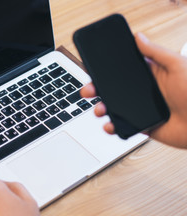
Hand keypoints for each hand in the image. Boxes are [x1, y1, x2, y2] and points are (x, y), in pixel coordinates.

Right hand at [80, 32, 186, 147]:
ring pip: (113, 108)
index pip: (121, 70)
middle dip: (96, 89)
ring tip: (100, 109)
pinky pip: (122, 126)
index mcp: (149, 74)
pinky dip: (112, 127)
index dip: (105, 70)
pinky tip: (111, 125)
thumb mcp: (177, 65)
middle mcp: (142, 91)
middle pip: (112, 89)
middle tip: (88, 90)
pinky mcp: (141, 124)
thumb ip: (155, 52)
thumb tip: (138, 36)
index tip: (92, 69)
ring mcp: (140, 109)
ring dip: (101, 108)